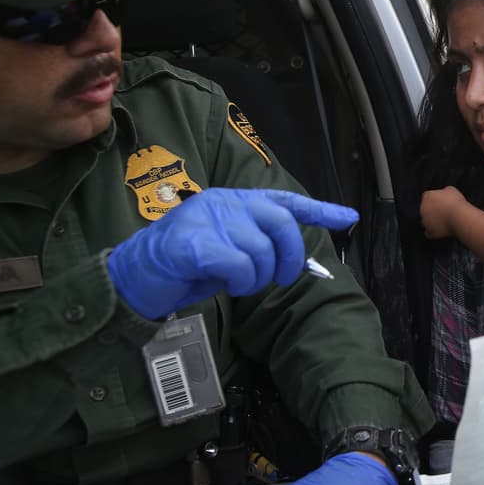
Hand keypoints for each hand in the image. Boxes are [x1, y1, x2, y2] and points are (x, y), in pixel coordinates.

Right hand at [106, 188, 356, 319]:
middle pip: (281, 222)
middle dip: (290, 255)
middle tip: (281, 278)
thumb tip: (297, 261)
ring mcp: (207, 220)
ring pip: (261, 250)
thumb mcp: (230, 251)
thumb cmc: (185, 267)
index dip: (321, 209)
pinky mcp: (194, 243)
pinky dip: (239, 281)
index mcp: (234, 201)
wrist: (133, 278)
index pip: (285, 200)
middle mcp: (223, 203)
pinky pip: (239, 265)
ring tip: (239, 284)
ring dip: (258, 277)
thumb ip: (260, 246)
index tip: (349, 217)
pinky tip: (224, 283)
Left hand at [420, 186, 466, 238]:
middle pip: (425, 209)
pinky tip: (439, 230)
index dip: (434, 199)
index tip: (442, 201)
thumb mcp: (451, 190)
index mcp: (427, 197)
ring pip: (426, 221)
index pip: (427, 196)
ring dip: (432, 221)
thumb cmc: (455, 202)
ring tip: (443, 221)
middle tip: (443, 211)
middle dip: (432, 210)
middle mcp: (422, 208)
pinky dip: (433, 231)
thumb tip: (444, 194)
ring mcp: (424, 221)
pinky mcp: (429, 232)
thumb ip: (444, 191)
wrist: (458, 217)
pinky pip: (428, 232)